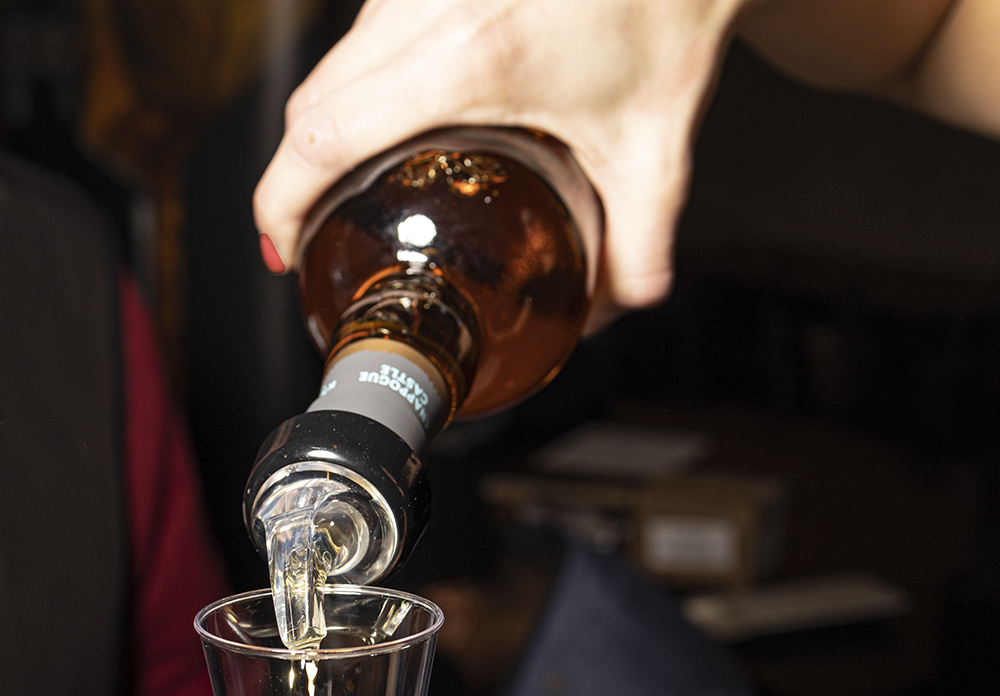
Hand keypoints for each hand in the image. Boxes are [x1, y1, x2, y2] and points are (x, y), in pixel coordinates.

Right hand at [253, 0, 746, 323]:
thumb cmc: (664, 8)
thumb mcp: (653, 149)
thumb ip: (635, 246)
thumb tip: (608, 308)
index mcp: (469, 59)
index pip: (324, 134)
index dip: (280, 200)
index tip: (282, 246)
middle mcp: (423, 8)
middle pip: (308, 104)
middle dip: (291, 179)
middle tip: (310, 239)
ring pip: (331, 67)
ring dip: (322, 134)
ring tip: (346, 196)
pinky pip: (362, 39)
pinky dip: (354, 93)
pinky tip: (386, 135)